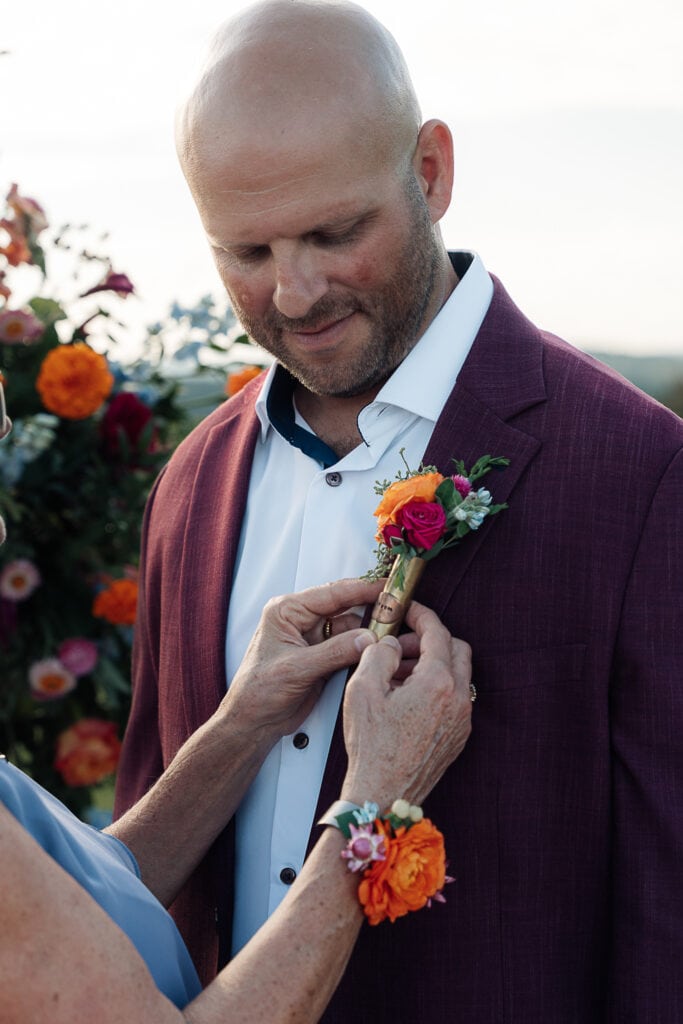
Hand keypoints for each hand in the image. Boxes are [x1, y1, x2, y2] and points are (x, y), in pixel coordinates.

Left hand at [221, 577, 384, 741]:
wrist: (253, 722)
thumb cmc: (258, 692)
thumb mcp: (297, 668)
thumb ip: (334, 652)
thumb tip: (367, 638)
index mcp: (287, 611)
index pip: (331, 593)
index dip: (361, 589)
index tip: (386, 587)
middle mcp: (301, 620)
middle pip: (344, 606)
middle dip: (370, 607)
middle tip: (398, 606)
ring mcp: (314, 638)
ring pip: (350, 627)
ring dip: (370, 630)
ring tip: (394, 629)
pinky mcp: (323, 656)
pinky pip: (349, 646)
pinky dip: (365, 648)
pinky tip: (380, 647)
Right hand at [340, 600, 471, 810]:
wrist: (383, 796)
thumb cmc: (371, 748)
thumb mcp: (362, 690)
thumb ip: (377, 654)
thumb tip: (388, 643)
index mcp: (437, 683)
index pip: (437, 633)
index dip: (421, 615)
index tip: (408, 610)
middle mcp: (458, 700)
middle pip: (456, 649)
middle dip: (428, 640)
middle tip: (399, 645)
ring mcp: (461, 720)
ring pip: (456, 674)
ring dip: (431, 664)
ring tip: (395, 673)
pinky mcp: (458, 736)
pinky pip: (454, 698)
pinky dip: (435, 687)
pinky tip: (405, 698)